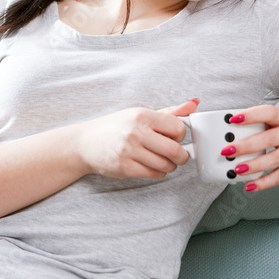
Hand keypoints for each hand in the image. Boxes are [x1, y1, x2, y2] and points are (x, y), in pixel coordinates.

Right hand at [75, 98, 198, 180]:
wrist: (84, 143)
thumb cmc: (116, 127)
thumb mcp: (140, 114)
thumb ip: (170, 111)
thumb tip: (194, 103)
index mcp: (142, 116)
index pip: (178, 128)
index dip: (181, 135)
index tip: (176, 137)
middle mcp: (136, 132)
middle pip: (175, 150)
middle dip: (182, 156)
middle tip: (179, 155)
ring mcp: (129, 151)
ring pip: (165, 165)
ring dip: (170, 166)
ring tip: (164, 160)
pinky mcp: (124, 168)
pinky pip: (153, 174)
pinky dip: (158, 173)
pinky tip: (152, 166)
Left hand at [224, 104, 278, 192]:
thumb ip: (264, 126)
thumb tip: (232, 134)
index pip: (269, 113)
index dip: (251, 115)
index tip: (234, 119)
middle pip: (269, 139)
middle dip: (247, 145)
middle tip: (228, 150)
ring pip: (274, 159)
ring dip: (254, 165)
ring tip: (237, 169)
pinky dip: (264, 183)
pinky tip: (249, 186)